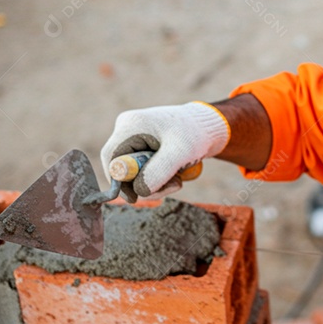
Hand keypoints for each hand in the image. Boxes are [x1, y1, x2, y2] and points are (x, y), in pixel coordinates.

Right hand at [100, 102, 229, 201]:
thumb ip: (158, 171)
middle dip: (145, 183)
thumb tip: (139, 191)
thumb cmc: (196, 133)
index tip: (135, 198)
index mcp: (130, 125)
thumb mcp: (180, 153)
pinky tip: (177, 173)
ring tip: (178, 179)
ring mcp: (136, 138)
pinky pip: (145, 169)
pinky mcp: (145, 146)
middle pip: (123, 168)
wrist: (211, 126)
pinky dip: (159, 177)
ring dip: (156, 182)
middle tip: (172, 186)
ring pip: (135, 172)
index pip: (111, 159)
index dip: (119, 182)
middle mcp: (128, 129)